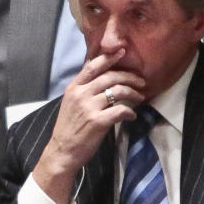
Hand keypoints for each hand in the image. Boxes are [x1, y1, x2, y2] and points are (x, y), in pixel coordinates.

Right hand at [32, 49, 143, 203]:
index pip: (92, 66)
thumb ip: (84, 90)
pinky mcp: (97, 122)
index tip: (122, 52)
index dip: (109, 57)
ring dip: (133, 93)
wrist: (62, 151)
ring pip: (117, 91)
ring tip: (140, 97)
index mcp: (74, 88)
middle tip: (141, 81)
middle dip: (129, 76)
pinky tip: (132, 115)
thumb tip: (102, 80)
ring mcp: (89, 108)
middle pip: (110, 76)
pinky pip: (120, 110)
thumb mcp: (71, 104)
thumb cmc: (68, 129)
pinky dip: (130, 112)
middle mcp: (81, 94)